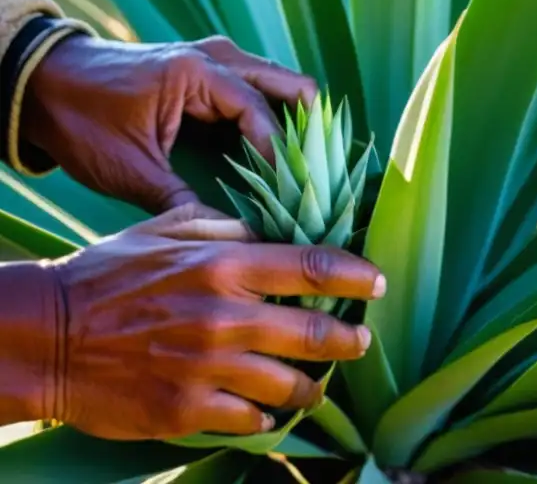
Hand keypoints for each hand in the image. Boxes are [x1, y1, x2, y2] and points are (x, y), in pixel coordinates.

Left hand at [21, 35, 316, 212]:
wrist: (43, 82)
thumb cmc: (81, 120)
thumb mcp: (129, 170)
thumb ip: (181, 202)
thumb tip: (226, 238)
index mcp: (198, 74)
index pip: (261, 113)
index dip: (281, 157)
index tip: (293, 195)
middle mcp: (217, 58)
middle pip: (291, 85)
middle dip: (308, 131)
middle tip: (311, 177)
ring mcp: (216, 59)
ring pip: (280, 85)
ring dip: (294, 124)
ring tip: (300, 171)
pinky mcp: (210, 71)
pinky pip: (259, 90)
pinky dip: (273, 119)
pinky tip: (273, 157)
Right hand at [45, 205, 384, 439]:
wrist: (50, 336)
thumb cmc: (111, 273)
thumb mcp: (170, 229)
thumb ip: (229, 227)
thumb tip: (276, 232)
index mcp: (224, 265)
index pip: (313, 268)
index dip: (355, 276)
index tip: (376, 283)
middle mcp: (226, 317)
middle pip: (315, 333)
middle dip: (348, 340)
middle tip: (360, 342)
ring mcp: (209, 368)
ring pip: (288, 385)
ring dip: (310, 386)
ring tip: (315, 385)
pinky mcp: (187, 409)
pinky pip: (249, 420)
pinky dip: (264, 417)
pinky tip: (266, 411)